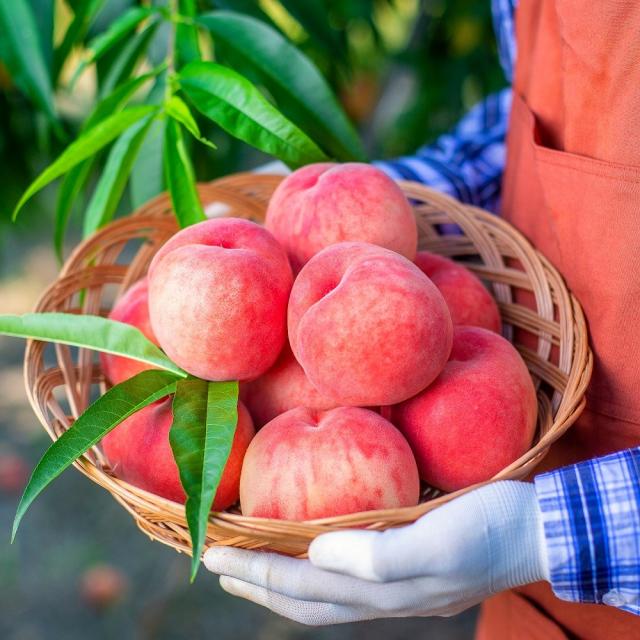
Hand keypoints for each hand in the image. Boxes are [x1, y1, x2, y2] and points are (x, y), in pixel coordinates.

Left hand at [204, 481, 549, 624]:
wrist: (537, 530)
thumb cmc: (491, 529)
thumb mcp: (440, 541)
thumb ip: (380, 556)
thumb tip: (317, 551)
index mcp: (381, 590)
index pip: (299, 585)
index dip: (254, 572)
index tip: (212, 556)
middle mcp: (380, 593)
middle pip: (301, 595)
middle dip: (254, 581)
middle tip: (213, 563)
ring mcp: (392, 582)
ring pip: (319, 589)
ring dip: (278, 578)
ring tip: (248, 565)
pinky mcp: (404, 562)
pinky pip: (343, 572)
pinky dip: (312, 565)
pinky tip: (308, 550)